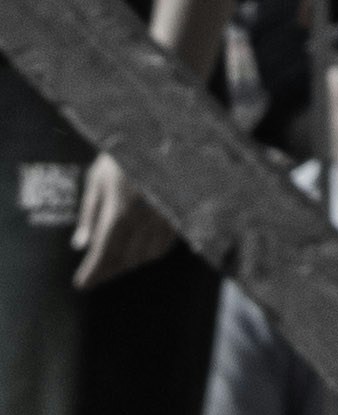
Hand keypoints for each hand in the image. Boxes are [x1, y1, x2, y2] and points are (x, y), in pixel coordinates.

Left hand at [72, 155, 175, 286]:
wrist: (166, 130)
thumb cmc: (125, 152)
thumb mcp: (98, 178)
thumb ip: (88, 213)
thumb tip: (80, 245)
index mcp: (120, 210)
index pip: (104, 253)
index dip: (92, 272)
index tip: (82, 284)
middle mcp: (144, 219)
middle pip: (125, 259)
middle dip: (109, 269)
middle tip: (96, 271)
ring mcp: (165, 217)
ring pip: (146, 255)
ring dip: (129, 262)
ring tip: (118, 258)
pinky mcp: (181, 212)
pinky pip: (165, 244)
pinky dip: (151, 251)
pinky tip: (141, 247)